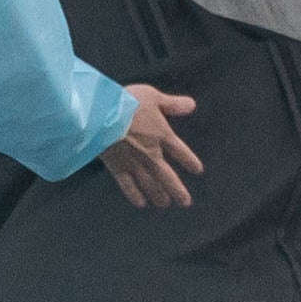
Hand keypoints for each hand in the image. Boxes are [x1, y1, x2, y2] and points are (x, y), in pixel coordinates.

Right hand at [99, 84, 201, 207]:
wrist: (102, 116)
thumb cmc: (128, 103)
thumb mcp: (154, 97)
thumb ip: (173, 104)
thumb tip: (193, 105)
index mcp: (162, 135)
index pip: (180, 152)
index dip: (189, 161)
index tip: (198, 170)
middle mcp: (150, 153)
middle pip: (167, 176)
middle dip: (177, 190)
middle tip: (185, 202)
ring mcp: (134, 163)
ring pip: (149, 184)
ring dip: (158, 194)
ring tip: (164, 204)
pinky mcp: (117, 168)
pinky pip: (128, 185)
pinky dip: (135, 195)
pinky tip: (140, 203)